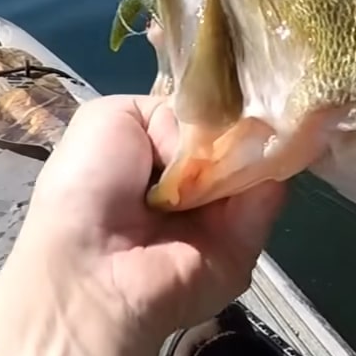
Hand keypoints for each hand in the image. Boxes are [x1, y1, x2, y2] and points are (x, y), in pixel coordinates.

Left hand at [0, 94, 286, 355]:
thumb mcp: (108, 118)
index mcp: (154, 156)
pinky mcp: (245, 241)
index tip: (233, 86)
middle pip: (235, 137)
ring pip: (257, 162)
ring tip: (250, 135)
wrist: (95, 270)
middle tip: (250, 106)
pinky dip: (264, 179)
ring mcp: (221, 212)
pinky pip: (267, 198)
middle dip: (243, 120)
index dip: (216, 102)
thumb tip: (212, 130)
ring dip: (256, 146)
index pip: (202, 118)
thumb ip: (169, 108)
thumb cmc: (87, 188)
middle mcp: (190, 183)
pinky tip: (254, 166)